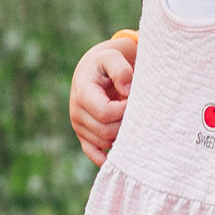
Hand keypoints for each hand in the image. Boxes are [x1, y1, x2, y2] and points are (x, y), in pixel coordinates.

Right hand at [69, 33, 137, 165]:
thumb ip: (121, 70)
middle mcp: (76, 112)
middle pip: (105, 131)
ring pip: (104, 143)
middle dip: (126, 124)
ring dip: (121, 135)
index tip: (135, 101)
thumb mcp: (112, 57)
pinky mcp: (83, 135)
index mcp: (83, 93)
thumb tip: (127, 91)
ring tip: (130, 119)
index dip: (124, 111)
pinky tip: (120, 154)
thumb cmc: (106, 63)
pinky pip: (92, 153)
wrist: (92, 71)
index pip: (105, 113)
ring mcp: (79, 126)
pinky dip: (105, 158)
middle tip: (137, 112)